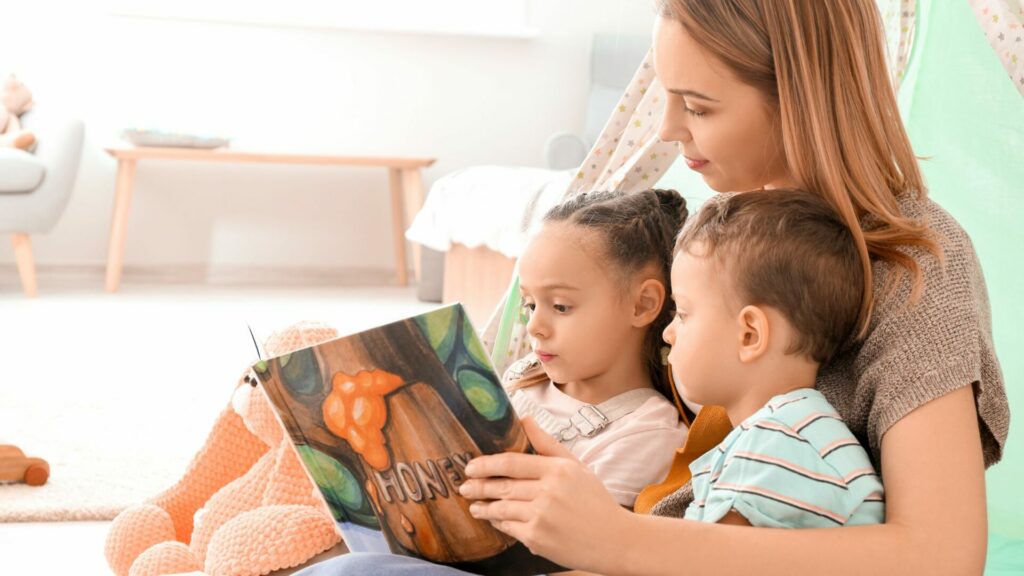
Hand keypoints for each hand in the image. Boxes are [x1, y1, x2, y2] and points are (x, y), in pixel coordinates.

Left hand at [459, 417, 632, 571]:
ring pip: (501, 508)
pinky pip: (509, 528)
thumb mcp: (575, 466)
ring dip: (484, 507)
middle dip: (478, 486)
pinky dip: (499, 524)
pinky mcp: (537, 538)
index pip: (512, 462)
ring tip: (475, 506)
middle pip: (502, 485)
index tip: (470, 466)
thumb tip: (524, 418)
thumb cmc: (594, 501)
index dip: (486, 464)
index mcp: (558, 470)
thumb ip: (547, 443)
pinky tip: (495, 520)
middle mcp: (549, 491)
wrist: (614, 540)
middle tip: (464, 486)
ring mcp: (541, 516)